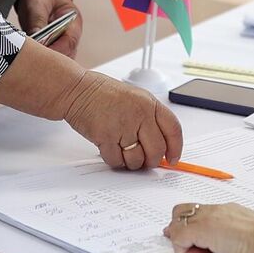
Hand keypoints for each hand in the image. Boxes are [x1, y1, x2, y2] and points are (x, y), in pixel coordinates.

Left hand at [16, 0, 81, 58]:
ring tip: (27, 63)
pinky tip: (27, 62)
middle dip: (49, 61)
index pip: (69, 42)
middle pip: (66, 55)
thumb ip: (37, 20)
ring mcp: (62, 43)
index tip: (38, 56)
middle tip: (30, 63)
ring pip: (58, 60)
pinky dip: (39, 62)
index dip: (55, 51)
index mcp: (74, 22)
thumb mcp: (37, 3)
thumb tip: (34, 39)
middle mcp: (71, 35)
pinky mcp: (52, 47)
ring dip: (44, 63)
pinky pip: (49, 60)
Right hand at [59, 71, 183, 168]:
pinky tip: (110, 149)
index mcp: (150, 103)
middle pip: (157, 150)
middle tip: (145, 161)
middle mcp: (140, 114)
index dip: (176, 148)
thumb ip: (149, 119)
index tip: (173, 158)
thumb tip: (161, 146)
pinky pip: (117, 161)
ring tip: (124, 152)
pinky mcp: (106, 137)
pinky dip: (114, 160)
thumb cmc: (103, 94)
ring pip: (137, 160)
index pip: (173, 129)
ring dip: (131, 163)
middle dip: (151, 161)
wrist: (77, 90)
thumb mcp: (135, 98)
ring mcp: (123, 126)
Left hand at [162, 202, 253, 252]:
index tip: (193, 243)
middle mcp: (216, 210)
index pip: (198, 211)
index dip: (190, 226)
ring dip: (184, 242)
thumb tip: (224, 245)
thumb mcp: (248, 235)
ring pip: (176, 224)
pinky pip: (179, 238)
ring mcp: (208, 217)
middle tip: (191, 248)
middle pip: (181, 211)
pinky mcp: (203, 229)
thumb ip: (232, 235)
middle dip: (180, 230)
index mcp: (228, 210)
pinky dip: (187, 252)